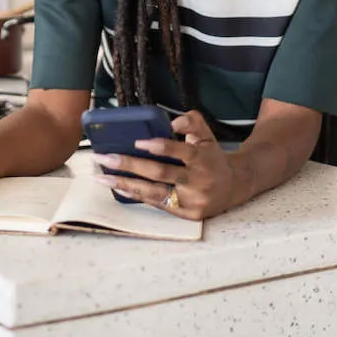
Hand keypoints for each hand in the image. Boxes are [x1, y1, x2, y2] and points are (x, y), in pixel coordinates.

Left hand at [92, 111, 237, 219]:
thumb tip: (171, 122)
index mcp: (202, 159)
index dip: (160, 147)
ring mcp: (191, 200)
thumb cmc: (212, 157)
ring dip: (125, 184)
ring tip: (102, 177)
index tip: (137, 142)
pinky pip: (157, 204)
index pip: (179, 152)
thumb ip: (191, 122)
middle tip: (105, 158)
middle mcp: (197, 181)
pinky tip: (119, 187)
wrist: (234, 186)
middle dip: (129, 165)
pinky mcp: (186, 214)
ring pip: (154, 193)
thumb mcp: (207, 135)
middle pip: (160, 173)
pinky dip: (137, 195)